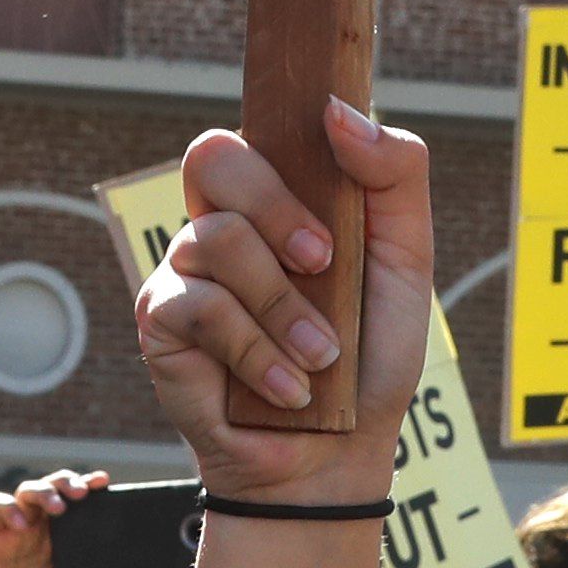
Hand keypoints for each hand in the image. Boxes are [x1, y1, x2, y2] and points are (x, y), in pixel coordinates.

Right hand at [0, 468, 120, 567]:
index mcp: (61, 540)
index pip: (75, 503)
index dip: (88, 487)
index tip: (103, 482)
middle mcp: (39, 530)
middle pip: (52, 488)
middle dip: (66, 482)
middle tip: (81, 493)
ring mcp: (15, 531)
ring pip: (26, 491)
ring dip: (42, 491)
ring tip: (57, 507)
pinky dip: (8, 507)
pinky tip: (21, 523)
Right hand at [137, 105, 433, 504]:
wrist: (337, 455)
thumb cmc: (368, 358)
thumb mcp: (406, 260)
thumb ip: (393, 175)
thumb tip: (336, 112)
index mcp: (276, 200)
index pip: (252, 131)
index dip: (277, 138)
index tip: (328, 185)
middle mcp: (222, 225)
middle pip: (216, 157)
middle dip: (279, 210)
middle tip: (324, 264)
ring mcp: (184, 271)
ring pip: (217, 239)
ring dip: (284, 307)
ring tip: (319, 357)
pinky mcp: (160, 323)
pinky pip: (200, 306)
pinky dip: (257, 351)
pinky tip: (287, 386)